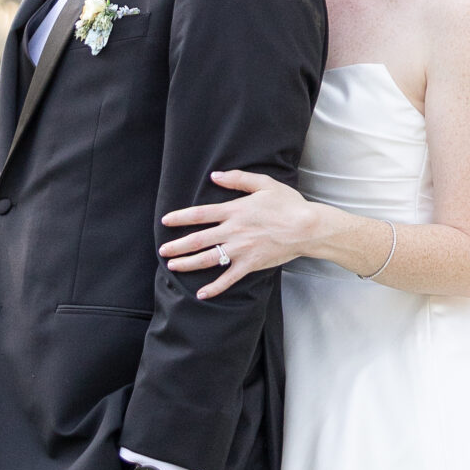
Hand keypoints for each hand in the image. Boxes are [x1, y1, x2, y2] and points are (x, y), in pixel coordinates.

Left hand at [160, 169, 319, 298]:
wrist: (306, 228)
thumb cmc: (288, 204)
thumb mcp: (263, 184)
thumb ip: (237, 179)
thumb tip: (215, 176)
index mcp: (234, 210)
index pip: (200, 214)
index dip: (180, 217)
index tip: (166, 221)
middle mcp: (233, 231)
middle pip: (198, 240)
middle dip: (177, 246)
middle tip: (163, 250)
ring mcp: (240, 249)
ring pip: (207, 259)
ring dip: (187, 264)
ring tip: (173, 267)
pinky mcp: (250, 264)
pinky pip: (228, 278)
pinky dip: (214, 287)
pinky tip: (201, 293)